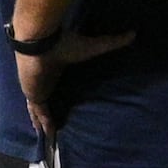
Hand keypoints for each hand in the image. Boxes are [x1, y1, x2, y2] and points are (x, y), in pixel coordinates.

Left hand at [17, 28, 133, 141]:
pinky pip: (39, 112)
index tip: (59, 101)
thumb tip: (133, 33)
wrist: (41, 43)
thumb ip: (113, 42)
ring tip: (47, 134)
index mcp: (55, 69)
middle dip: (45, 111)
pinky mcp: (34, 94)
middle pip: (44, 99)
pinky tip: (46, 134)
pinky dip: (43, 122)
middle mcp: (44, 80)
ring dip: (42, 120)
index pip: (54, 84)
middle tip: (51, 124)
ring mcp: (36, 88)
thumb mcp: (94, 46)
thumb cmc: (64, 44)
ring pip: (39, 108)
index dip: (55, 92)